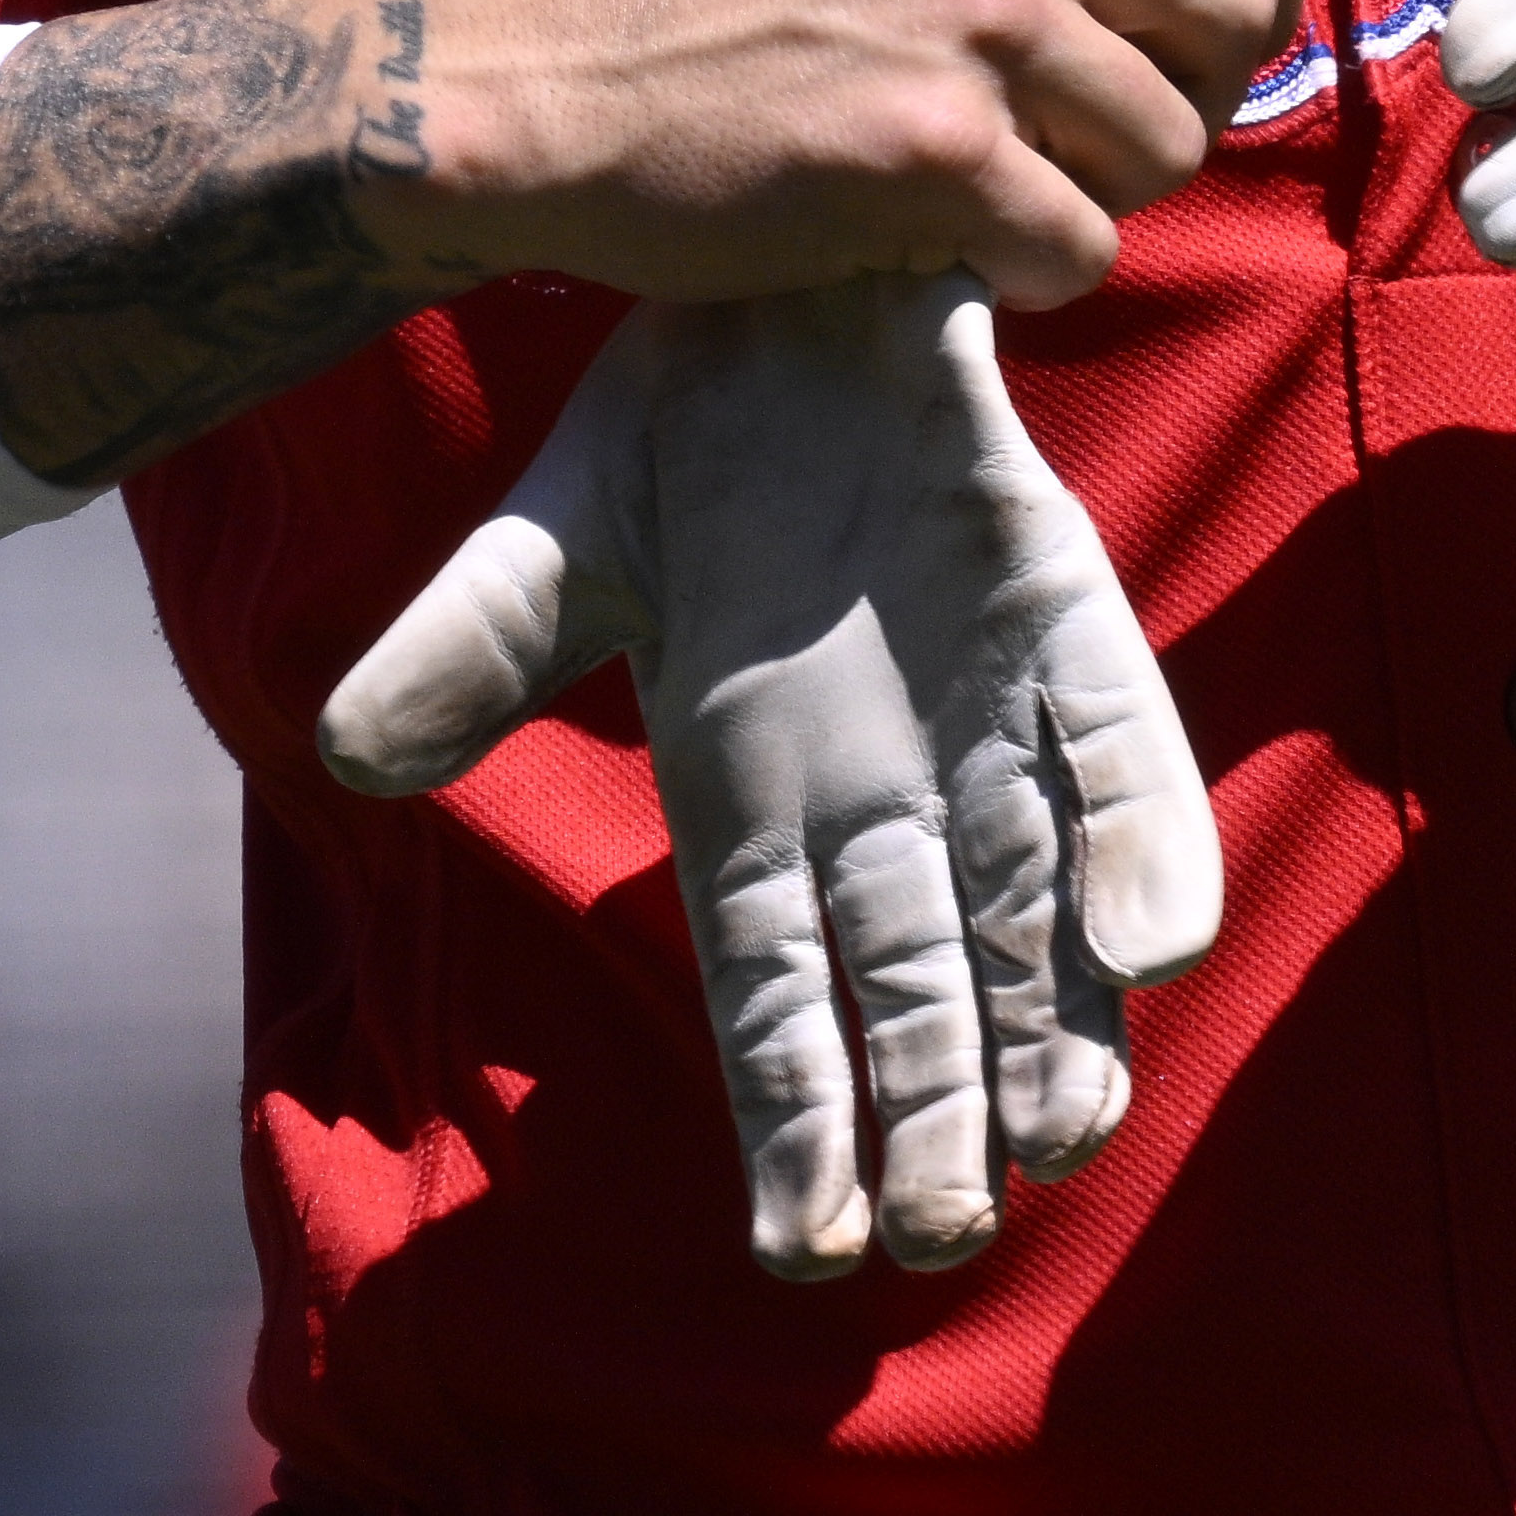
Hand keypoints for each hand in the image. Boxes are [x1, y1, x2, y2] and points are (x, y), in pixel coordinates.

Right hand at [315, 273, 1223, 1276]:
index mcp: (758, 800)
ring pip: (1037, 903)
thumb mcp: (559, 537)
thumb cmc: (683, 424)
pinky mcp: (1065, 617)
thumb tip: (352, 749)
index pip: (777, 1000)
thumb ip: (475, 649)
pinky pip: (1120, 740)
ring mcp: (991, 714)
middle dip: (941, 1115)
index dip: (797, 1123)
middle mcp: (888, 788)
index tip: (809, 1252)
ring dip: (1064, 1015)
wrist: (802, 263)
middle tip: (956, 1232)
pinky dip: (1145, 829)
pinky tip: (1162, 931)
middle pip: (919, 989)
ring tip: (1074, 1134)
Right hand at [395, 0, 1305, 307]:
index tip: (1189, 45)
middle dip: (1198, 96)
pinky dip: (1029, 269)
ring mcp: (977, 17)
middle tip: (1095, 132)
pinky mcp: (934, 147)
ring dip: (1102, 192)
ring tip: (993, 179)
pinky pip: (1083, 246)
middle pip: (1245, 17)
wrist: (551, 72)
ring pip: (1175, 147)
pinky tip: (944, 237)